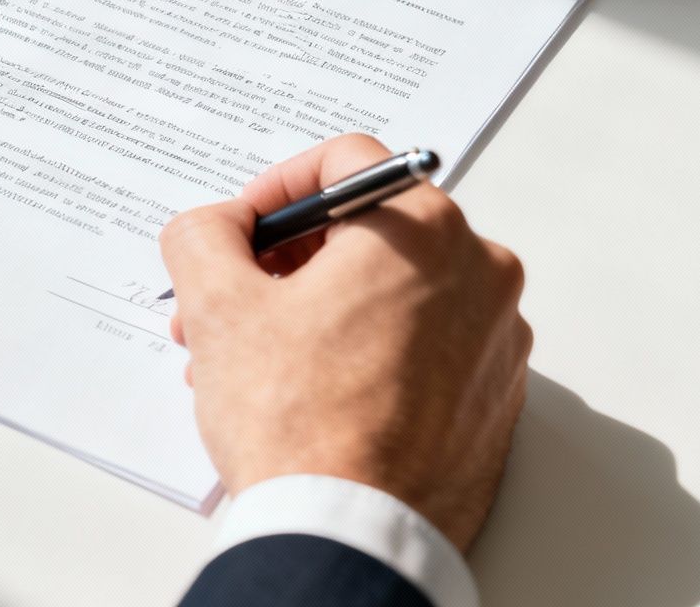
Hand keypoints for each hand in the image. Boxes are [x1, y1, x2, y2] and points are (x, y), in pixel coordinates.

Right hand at [160, 135, 530, 551]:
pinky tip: (311, 392)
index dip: (276, 189)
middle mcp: (479, 273)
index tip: (242, 230)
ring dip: (319, 310)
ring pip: (393, 292)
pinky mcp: (493, 397)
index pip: (347, 162)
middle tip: (233, 300)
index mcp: (426, 230)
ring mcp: (496, 340)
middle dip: (288, 262)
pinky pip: (423, 346)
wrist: (350, 537)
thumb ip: (204, 235)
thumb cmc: (301, 426)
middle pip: (370, 230)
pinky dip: (366, 352)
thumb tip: (213, 226)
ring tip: (257, 359)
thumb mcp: (218, 306)